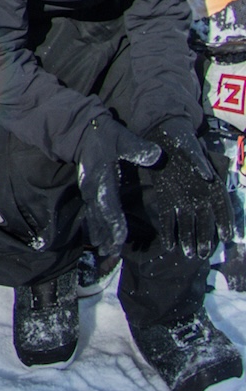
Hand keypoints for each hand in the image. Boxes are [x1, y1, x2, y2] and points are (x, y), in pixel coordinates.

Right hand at [75, 116, 162, 251]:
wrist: (80, 130)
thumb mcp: (121, 139)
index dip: (115, 225)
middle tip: (110, 253)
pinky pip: (93, 211)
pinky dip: (96, 224)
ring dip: (99, 233)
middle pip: (99, 218)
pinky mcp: (89, 188)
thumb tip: (157, 156)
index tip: (119, 241)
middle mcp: (93, 189)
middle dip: (105, 236)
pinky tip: (97, 234)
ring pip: (95, 216)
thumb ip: (137, 148)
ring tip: (103, 249)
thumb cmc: (104, 135)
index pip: (109, 207)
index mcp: (102, 180)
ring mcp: (89, 190)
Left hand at [148, 117, 232, 260]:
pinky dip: (169, 231)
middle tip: (202, 254)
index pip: (222, 207)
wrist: (162, 136)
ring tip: (188, 253)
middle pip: (205, 220)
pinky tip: (169, 245)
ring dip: (188, 238)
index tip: (227, 237)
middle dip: (205, 238)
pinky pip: (169, 217)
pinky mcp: (167, 199)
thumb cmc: (182, 142)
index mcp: (210, 185)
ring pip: (189, 223)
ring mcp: (183, 199)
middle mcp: (199, 196)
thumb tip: (207, 176)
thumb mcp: (191, 149)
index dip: (226, 222)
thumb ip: (199, 162)